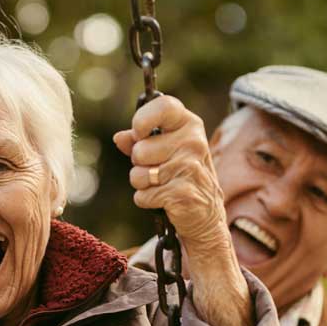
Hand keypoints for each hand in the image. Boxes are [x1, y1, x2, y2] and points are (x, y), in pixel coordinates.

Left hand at [115, 96, 252, 325]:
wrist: (206, 219)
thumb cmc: (182, 180)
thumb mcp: (166, 154)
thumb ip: (141, 142)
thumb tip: (120, 137)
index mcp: (190, 126)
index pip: (164, 106)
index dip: (143, 118)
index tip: (138, 131)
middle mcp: (193, 143)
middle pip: (139, 149)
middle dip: (139, 164)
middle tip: (158, 171)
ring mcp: (189, 169)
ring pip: (137, 174)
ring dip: (142, 184)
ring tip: (161, 187)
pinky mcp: (181, 194)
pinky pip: (142, 195)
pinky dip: (147, 201)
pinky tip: (165, 201)